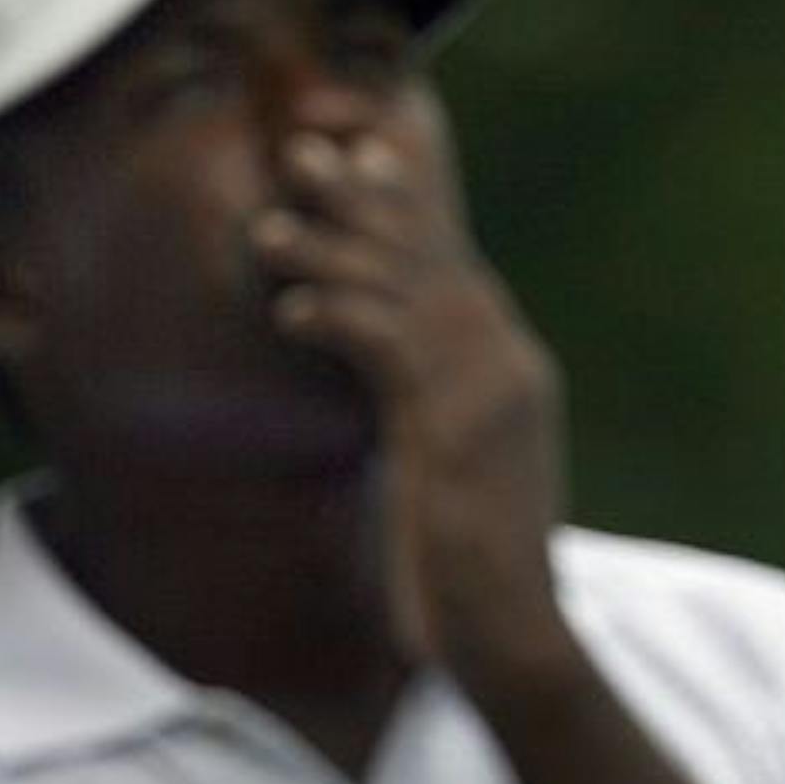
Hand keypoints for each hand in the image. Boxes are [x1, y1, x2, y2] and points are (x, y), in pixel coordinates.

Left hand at [251, 94, 566, 679]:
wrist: (515, 634)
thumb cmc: (471, 568)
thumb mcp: (449, 466)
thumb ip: (426, 405)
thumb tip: (384, 365)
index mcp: (513, 372)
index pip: (456, 265)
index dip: (407, 204)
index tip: (361, 153)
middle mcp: (508, 369)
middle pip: (430, 259)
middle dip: (363, 202)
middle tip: (305, 149)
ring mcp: (489, 397)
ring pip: (402, 295)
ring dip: (329, 254)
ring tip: (269, 228)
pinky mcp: (455, 433)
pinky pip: (388, 351)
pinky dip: (337, 321)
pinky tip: (291, 314)